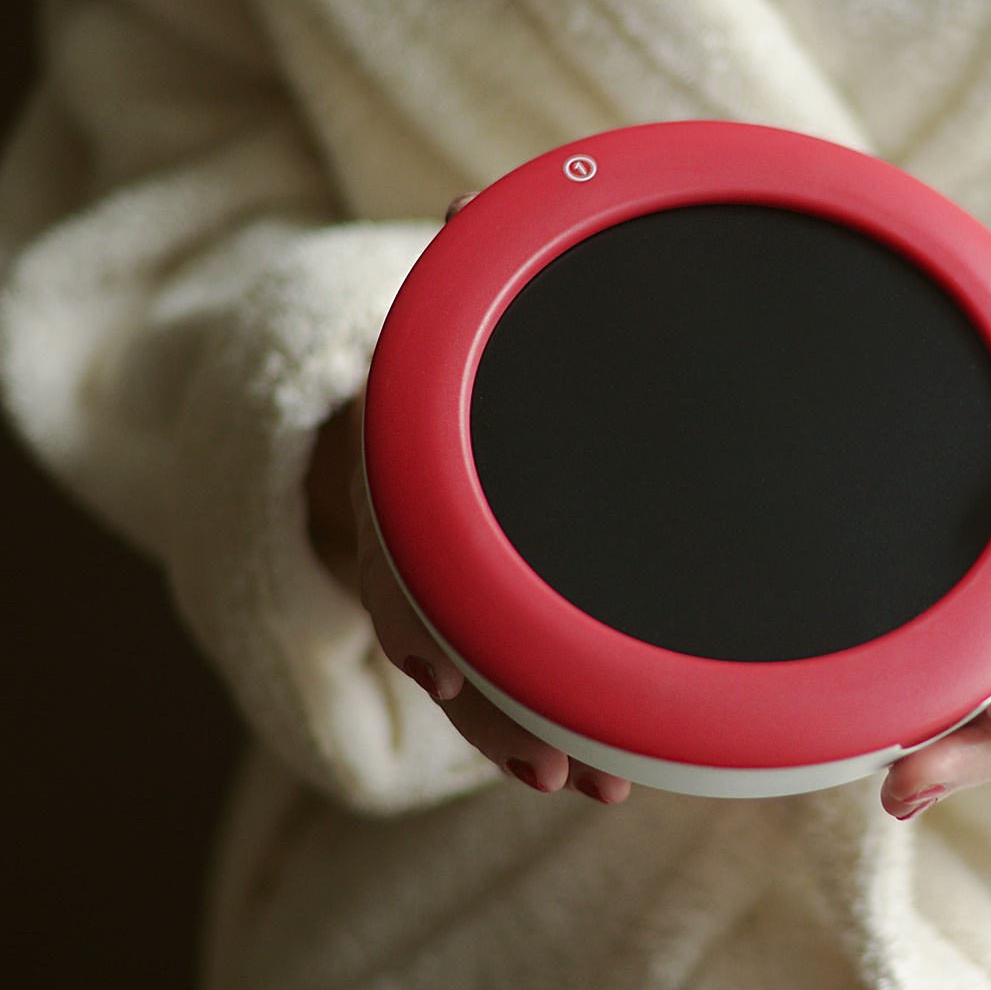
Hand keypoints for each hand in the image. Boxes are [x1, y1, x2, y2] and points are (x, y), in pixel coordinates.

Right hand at [303, 196, 635, 804]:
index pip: (388, 548)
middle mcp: (411, 527)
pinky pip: (508, 681)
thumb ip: (475, 258)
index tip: (444, 672)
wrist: (444, 377)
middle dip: (491, 712)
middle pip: (435, 641)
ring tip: (593, 786)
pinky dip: (545, 728)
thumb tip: (465, 203)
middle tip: (555, 766)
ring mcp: (446, 575)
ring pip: (474, 677)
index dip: (415, 615)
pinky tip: (602, 770)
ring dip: (524, 738)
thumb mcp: (467, 304)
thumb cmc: (483, 339)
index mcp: (401, 458)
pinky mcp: (490, 609)